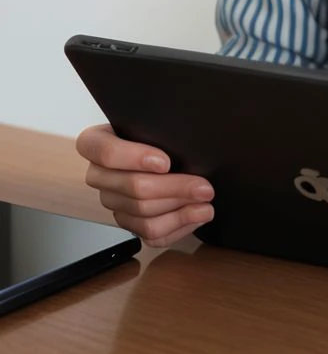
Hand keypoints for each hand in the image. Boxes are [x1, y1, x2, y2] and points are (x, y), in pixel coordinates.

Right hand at [75, 123, 214, 247]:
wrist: (163, 148)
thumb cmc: (157, 132)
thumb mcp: (156, 121)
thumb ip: (161, 126)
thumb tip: (184, 135)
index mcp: (96, 143)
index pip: (107, 152)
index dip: (136, 158)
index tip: (166, 162)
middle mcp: (99, 174)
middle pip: (133, 187)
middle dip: (174, 188)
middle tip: (203, 187)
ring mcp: (112, 200)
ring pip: (143, 213)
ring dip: (179, 210)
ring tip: (205, 203)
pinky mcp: (127, 221)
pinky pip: (149, 233)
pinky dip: (177, 225)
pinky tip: (196, 215)